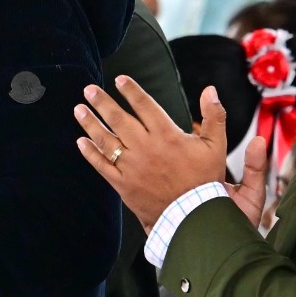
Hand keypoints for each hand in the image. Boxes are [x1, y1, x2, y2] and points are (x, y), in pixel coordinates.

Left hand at [75, 79, 268, 229]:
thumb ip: (214, 116)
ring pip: (105, 140)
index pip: (144, 106)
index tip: (119, 79)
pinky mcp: (123, 184)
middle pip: (118, 119)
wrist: (193, 216)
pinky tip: (81, 142)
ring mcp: (132, 166)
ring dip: (90, 123)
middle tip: (89, 90)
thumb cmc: (205, 181)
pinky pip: (102, 166)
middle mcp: (145, 148)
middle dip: (102, 102)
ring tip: (79, 110)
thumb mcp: (216, 146)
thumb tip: (211, 91)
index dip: (131, 91)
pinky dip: (90, 153)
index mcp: (166, 135)